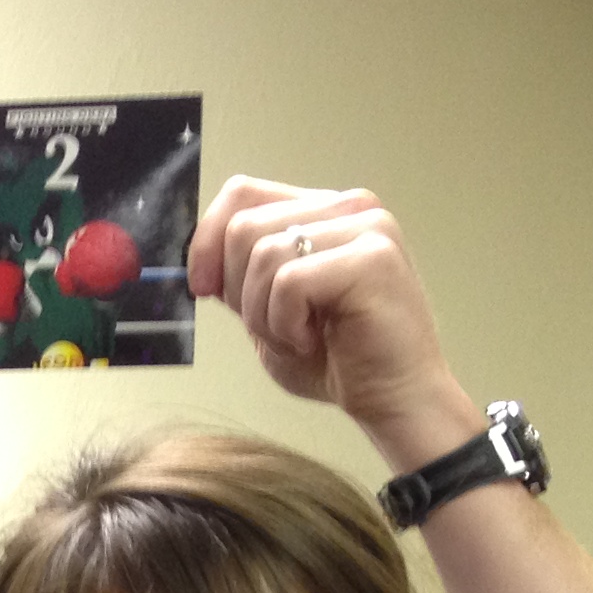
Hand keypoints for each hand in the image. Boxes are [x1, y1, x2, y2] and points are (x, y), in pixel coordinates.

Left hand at [187, 177, 478, 469]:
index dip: (207, 241)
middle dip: (239, 291)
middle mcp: (348, 206)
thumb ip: (240, 276)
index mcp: (322, 212)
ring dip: (263, 315)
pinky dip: (285, 324)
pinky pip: (289, 282)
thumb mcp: (266, 311)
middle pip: (244, 226)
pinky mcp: (373, 256)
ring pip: (263, 255)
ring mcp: (366, 226)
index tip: (203, 288)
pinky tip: (313, 341)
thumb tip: (201, 255)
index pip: (242, 194)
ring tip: (299, 338)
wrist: (391, 399)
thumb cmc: (334, 360)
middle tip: (275, 328)